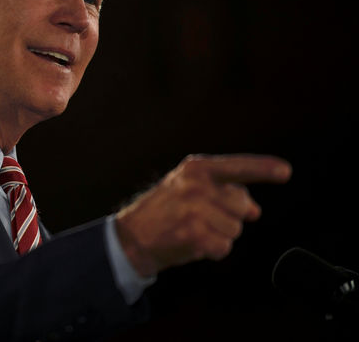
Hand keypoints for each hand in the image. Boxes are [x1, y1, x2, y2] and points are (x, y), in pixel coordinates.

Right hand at [114, 154, 291, 276]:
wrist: (132, 235)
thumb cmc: (165, 209)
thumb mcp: (189, 187)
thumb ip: (223, 191)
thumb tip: (255, 211)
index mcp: (196, 169)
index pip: (237, 167)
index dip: (263, 169)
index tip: (285, 172)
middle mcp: (196, 186)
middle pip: (242, 206)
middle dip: (231, 215)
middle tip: (203, 215)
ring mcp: (196, 211)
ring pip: (236, 229)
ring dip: (220, 234)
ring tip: (194, 228)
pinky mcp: (195, 236)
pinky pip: (225, 247)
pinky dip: (213, 250)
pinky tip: (194, 242)